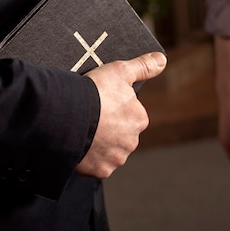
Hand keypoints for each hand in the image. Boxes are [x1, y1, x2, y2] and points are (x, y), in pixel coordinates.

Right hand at [77, 52, 166, 177]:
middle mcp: (132, 142)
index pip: (130, 115)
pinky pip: (96, 165)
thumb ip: (143, 66)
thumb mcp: (120, 71)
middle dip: (108, 129)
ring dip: (99, 144)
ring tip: (83, 131)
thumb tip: (162, 60)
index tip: (100, 105)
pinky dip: (89, 158)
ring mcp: (116, 158)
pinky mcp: (100, 170)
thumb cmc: (94, 91)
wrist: (67, 114)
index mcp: (139, 119)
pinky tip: (80, 145)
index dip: (113, 109)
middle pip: (120, 135)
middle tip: (90, 118)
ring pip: (109, 151)